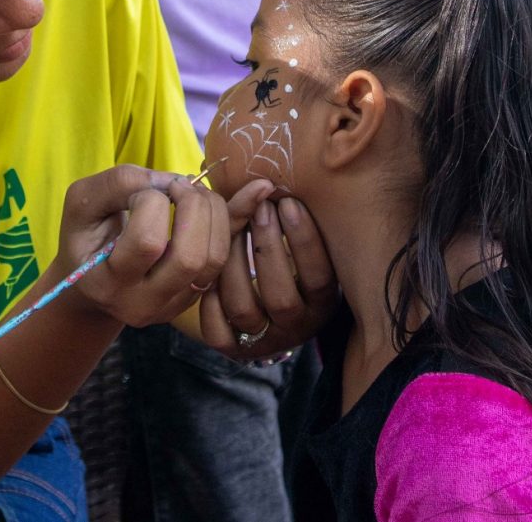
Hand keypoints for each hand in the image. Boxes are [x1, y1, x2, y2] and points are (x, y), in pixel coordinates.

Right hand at [54, 164, 230, 328]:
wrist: (92, 280)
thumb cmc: (86, 236)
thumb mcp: (82, 202)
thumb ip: (117, 183)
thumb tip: (170, 181)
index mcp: (106, 284)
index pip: (146, 241)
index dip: (150, 200)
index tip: (139, 192)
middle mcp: (141, 304)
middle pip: (189, 256)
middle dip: (192, 205)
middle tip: (178, 184)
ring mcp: (173, 306)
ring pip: (214, 259)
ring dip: (214, 213)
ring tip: (193, 193)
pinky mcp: (195, 297)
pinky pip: (224, 260)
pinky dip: (223, 224)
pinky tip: (203, 207)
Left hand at [200, 196, 336, 358]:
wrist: (267, 310)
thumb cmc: (284, 260)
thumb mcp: (294, 242)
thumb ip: (283, 216)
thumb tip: (263, 184)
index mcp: (322, 304)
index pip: (319, 277)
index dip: (304, 239)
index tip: (288, 203)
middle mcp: (296, 327)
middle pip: (280, 296)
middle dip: (268, 247)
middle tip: (259, 209)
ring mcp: (263, 340)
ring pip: (244, 307)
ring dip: (234, 262)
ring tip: (230, 227)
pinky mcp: (232, 347)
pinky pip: (217, 329)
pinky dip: (210, 298)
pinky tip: (209, 267)